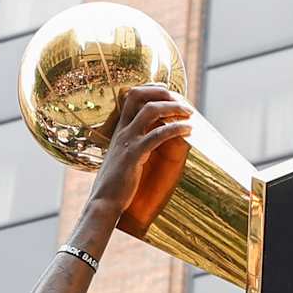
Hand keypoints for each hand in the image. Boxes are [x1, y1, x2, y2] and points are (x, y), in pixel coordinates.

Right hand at [90, 85, 191, 215]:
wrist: (103, 203)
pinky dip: (175, 129)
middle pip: (139, 95)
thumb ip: (131, 146)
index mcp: (119, 130)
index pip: (131, 96)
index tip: (169, 92)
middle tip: (182, 100)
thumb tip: (143, 143)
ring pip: (151, 110)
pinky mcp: (134, 155)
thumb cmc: (114, 185)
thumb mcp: (121, 159)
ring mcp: (127, 141)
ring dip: (173, 108)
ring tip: (189, 113)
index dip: (151, 89)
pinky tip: (187, 130)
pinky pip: (157, 135)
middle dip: (162, 92)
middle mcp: (122, 131)